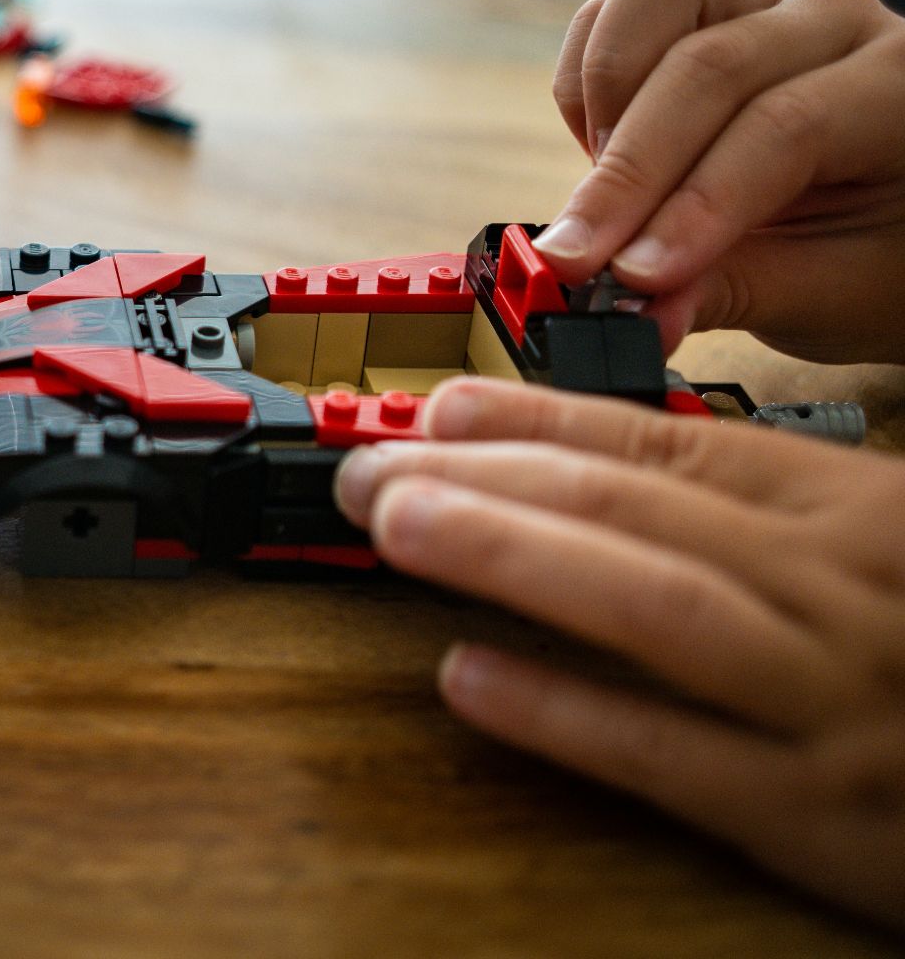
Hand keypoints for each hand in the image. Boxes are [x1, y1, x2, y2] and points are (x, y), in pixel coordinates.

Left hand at [333, 376, 904, 929]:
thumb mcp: (889, 550)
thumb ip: (781, 504)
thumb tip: (620, 469)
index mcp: (861, 514)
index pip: (677, 443)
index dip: (540, 421)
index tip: (437, 405)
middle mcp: (842, 591)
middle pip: (641, 511)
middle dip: (488, 478)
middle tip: (369, 462)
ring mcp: (833, 702)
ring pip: (650, 605)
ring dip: (507, 556)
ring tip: (394, 524)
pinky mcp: (825, 818)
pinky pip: (675, 758)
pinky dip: (566, 713)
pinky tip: (468, 680)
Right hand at [540, 0, 904, 362]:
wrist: (881, 214)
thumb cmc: (875, 256)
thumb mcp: (827, 293)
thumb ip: (730, 293)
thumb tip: (635, 315)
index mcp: (898, 90)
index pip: (786, 125)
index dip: (699, 202)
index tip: (634, 277)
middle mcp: (832, 26)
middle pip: (710, 65)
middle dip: (630, 171)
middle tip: (578, 258)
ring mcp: (760, 4)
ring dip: (601, 101)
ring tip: (597, 196)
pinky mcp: (692, 13)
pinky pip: (610, 17)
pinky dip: (583, 90)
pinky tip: (599, 162)